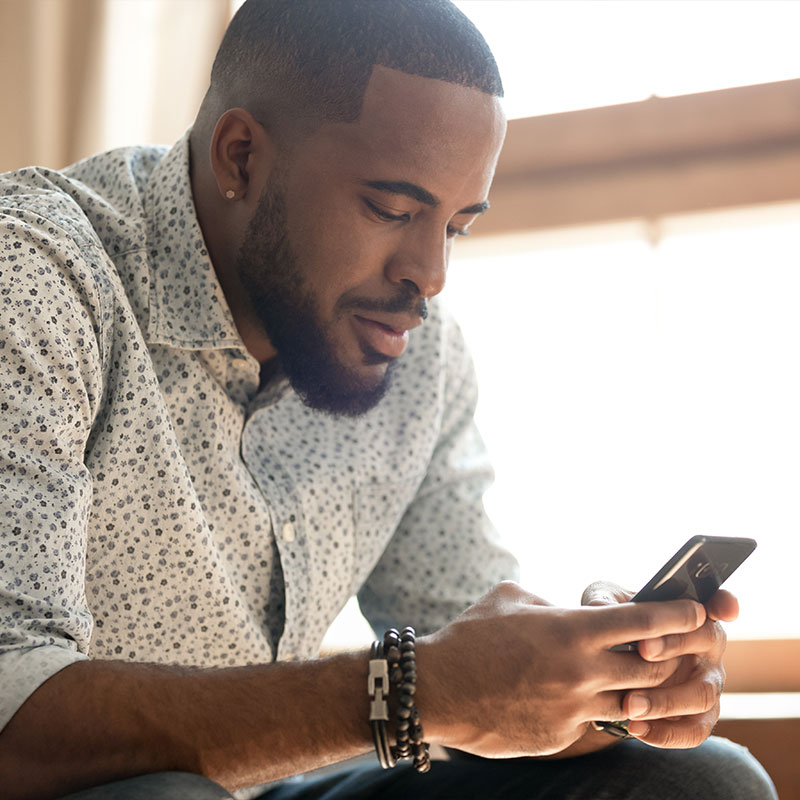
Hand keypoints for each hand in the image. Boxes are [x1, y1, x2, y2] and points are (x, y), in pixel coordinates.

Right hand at [416, 581, 705, 758]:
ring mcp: (574, 709)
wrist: (438, 688)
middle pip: (655, 669)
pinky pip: (595, 722)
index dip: (678, 614)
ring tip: (629, 675)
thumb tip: (574, 611)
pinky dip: (597, 707)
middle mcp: (582, 671)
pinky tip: (576, 696)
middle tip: (670, 648)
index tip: (698, 611)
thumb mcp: (513, 598)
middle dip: (672, 657)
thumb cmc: (472, 635)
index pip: (646, 621)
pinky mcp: (562, 736)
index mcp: (572, 630)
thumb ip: (554, 603)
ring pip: (633, 702)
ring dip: (638, 689)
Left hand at [582, 581, 737, 748]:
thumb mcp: (605, 606)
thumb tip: (600, 608)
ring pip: (701, 693)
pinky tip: (636, 728)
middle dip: (674, 643)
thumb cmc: (613, 627)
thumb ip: (604, 600)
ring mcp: (707, 682)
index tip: (725, 609)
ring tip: (630, 703)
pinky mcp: (699, 717)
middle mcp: (707, 646)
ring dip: (666, 700)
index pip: (718, 602)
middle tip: (643, 649)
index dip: (726, 603)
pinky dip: (667, 733)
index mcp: (690, 613)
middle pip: (706, 640)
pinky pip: (694, 731)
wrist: (606, 670)